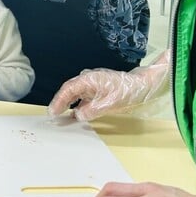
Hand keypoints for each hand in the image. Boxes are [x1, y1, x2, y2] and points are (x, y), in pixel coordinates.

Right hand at [48, 51, 169, 120]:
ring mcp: (92, 85)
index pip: (69, 89)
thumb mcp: (112, 103)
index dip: (59, 100)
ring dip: (66, 104)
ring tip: (59, 117)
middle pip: (69, 91)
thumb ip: (93, 110)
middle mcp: (88, 80)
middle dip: (59, 102)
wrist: (143, 86)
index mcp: (89, 79)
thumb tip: (78, 116)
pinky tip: (74, 115)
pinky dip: (75, 106)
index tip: (53, 111)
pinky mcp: (96, 91)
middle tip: (52, 116)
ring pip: (74, 94)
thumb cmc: (129, 90)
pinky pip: (82, 98)